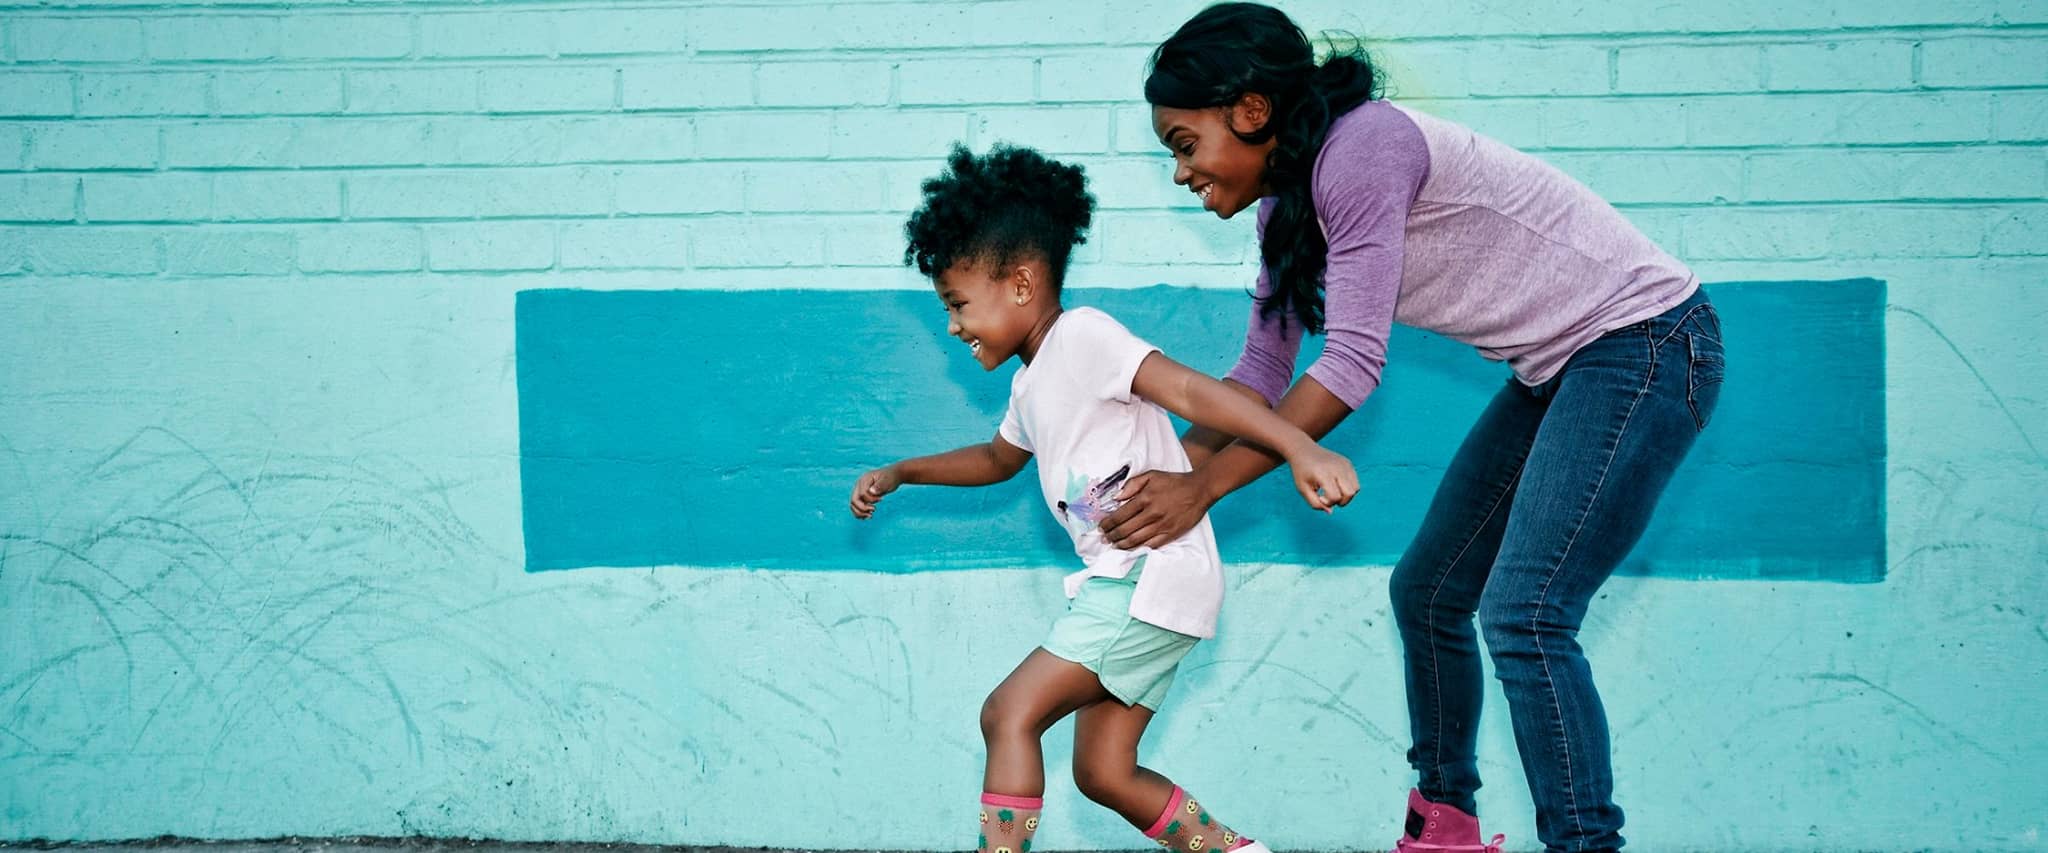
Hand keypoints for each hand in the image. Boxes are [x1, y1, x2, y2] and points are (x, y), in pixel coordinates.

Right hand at [849, 465, 901, 518]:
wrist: (893, 476)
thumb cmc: (891, 477)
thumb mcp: (887, 481)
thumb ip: (880, 486)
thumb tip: (871, 491)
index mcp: (864, 480)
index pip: (862, 494)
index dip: (871, 499)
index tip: (881, 499)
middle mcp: (859, 486)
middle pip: (854, 500)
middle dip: (863, 508)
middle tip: (874, 510)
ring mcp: (859, 491)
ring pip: (853, 505)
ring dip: (860, 513)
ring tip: (870, 516)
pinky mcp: (862, 497)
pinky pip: (856, 507)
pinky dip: (860, 513)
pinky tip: (868, 516)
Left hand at [1098, 470, 1212, 549]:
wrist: (1199, 490)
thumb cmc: (1173, 482)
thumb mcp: (1151, 476)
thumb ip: (1132, 485)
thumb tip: (1116, 498)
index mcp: (1145, 498)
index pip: (1120, 515)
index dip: (1107, 523)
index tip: (1101, 526)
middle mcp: (1152, 514)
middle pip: (1125, 530)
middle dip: (1111, 536)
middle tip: (1104, 538)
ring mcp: (1162, 526)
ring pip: (1136, 540)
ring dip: (1121, 544)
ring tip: (1114, 545)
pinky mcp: (1171, 534)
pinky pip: (1151, 545)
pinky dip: (1139, 548)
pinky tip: (1131, 548)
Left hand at [1290, 446, 1358, 512]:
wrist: (1304, 451)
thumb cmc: (1302, 472)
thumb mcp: (1303, 490)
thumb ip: (1315, 504)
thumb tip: (1331, 511)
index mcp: (1323, 473)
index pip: (1335, 496)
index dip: (1328, 503)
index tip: (1320, 497)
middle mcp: (1336, 467)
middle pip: (1349, 493)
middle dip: (1341, 501)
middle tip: (1328, 497)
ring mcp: (1344, 464)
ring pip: (1356, 489)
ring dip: (1346, 496)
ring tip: (1333, 492)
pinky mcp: (1348, 463)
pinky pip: (1355, 482)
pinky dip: (1348, 488)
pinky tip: (1336, 485)